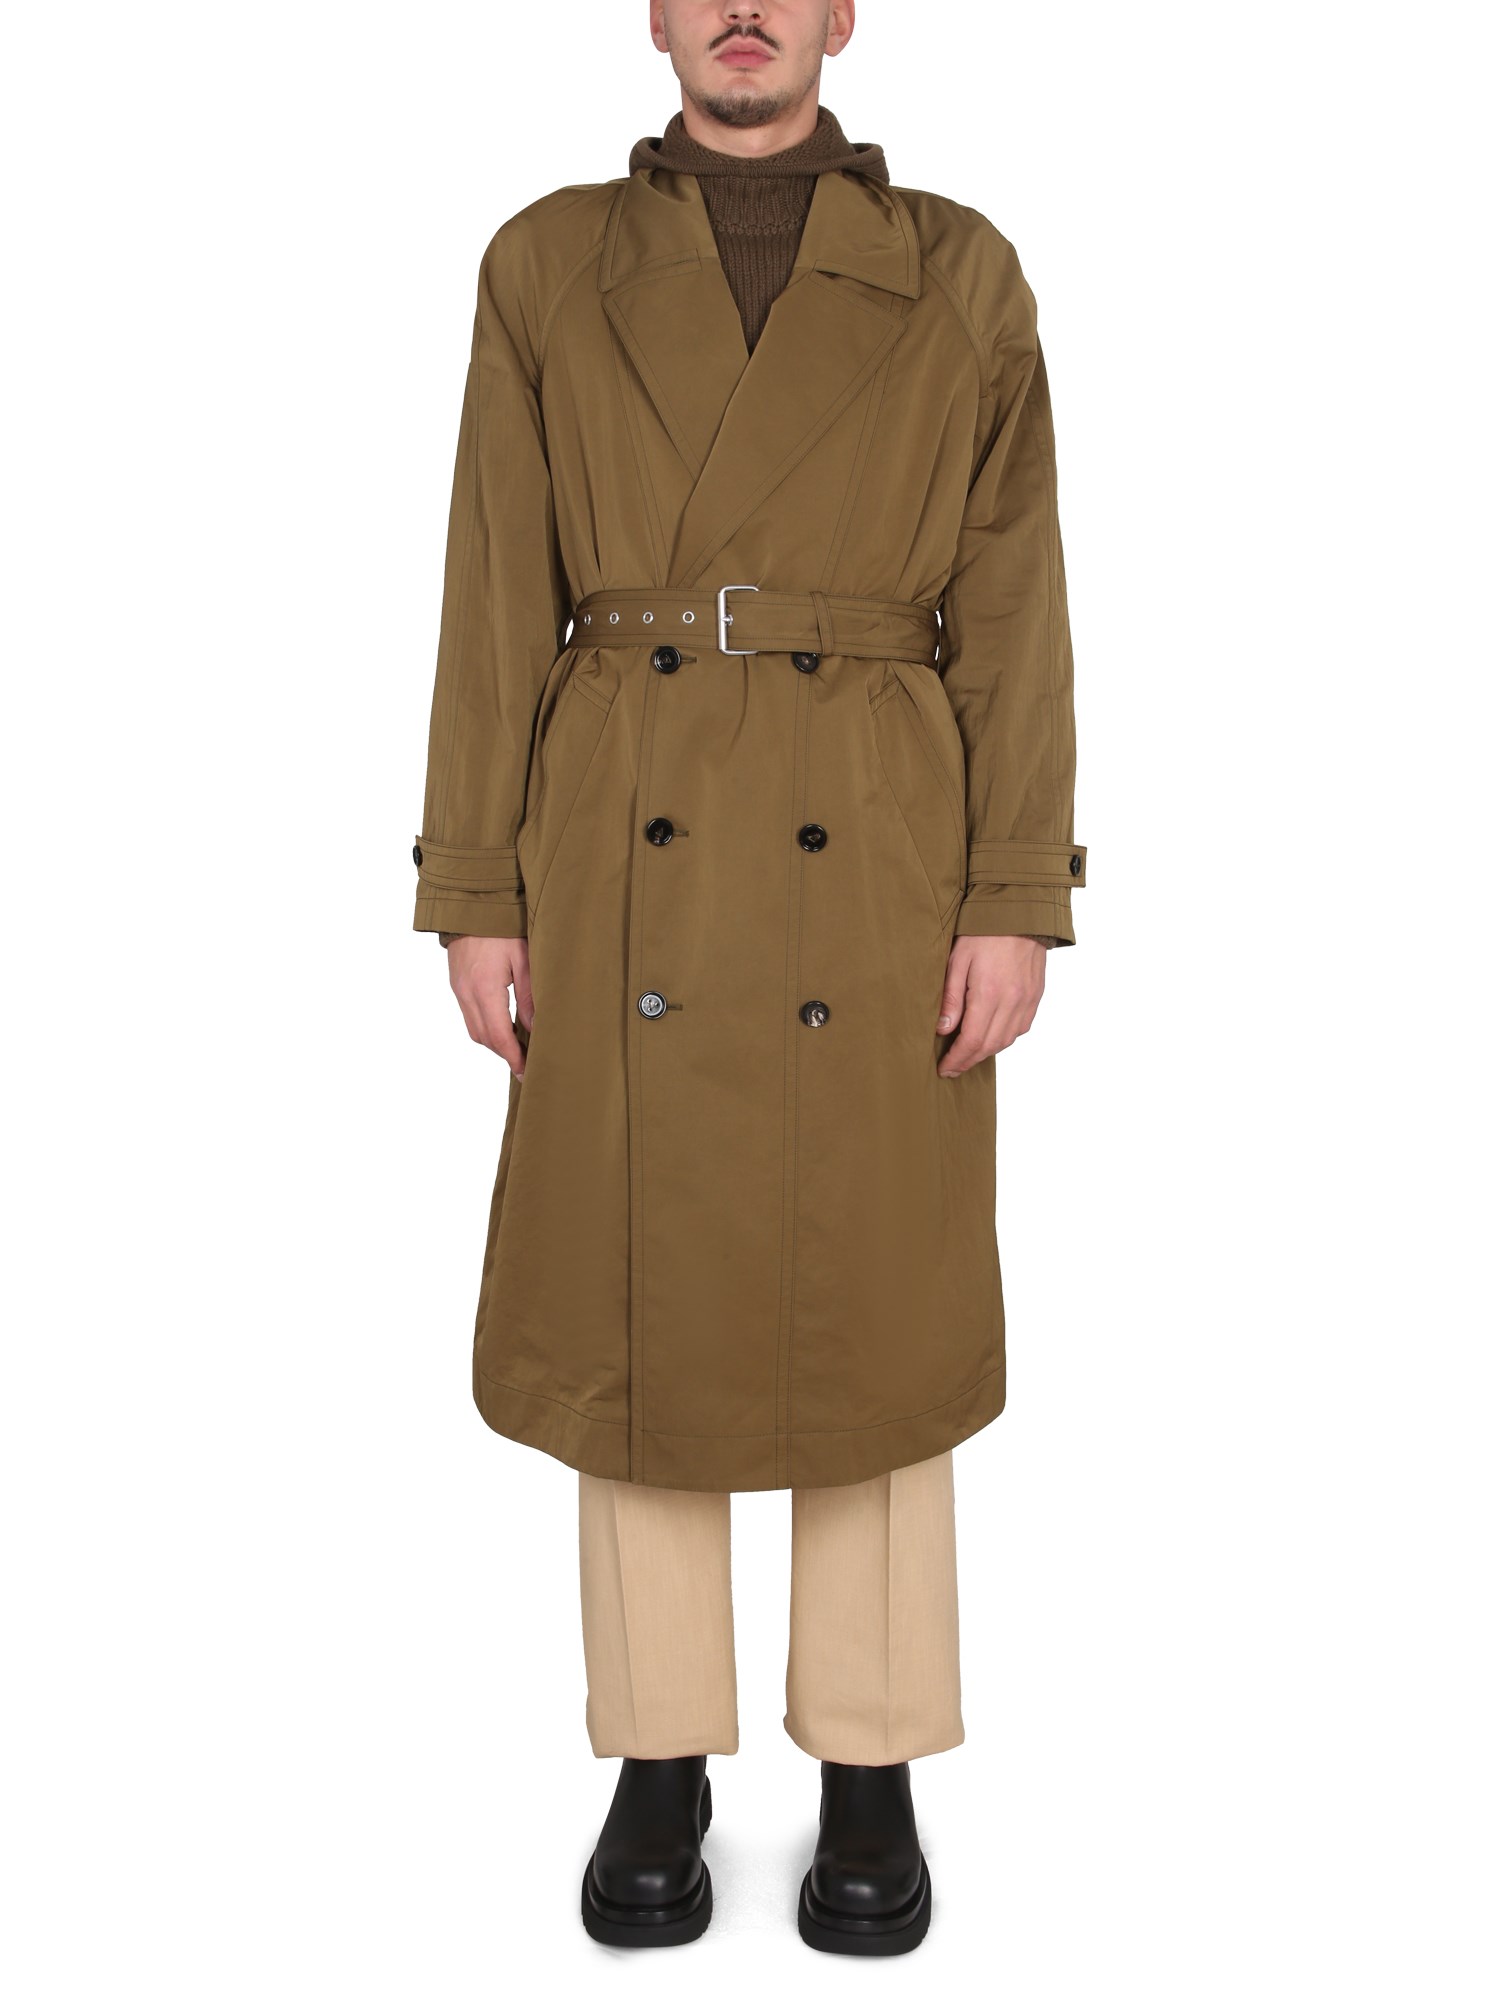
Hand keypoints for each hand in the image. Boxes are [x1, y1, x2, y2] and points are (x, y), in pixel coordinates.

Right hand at [447, 936, 532, 1078]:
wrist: (472, 903)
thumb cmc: (502, 927)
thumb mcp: (524, 959)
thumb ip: (529, 997)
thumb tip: (536, 1028)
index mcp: (484, 988)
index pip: (498, 1035)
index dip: (513, 1057)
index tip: (526, 1070)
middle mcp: (466, 992)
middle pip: (483, 1037)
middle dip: (504, 1053)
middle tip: (527, 1062)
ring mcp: (458, 988)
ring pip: (474, 1029)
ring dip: (494, 1041)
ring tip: (518, 1046)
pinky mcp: (457, 983)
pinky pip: (469, 1014)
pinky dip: (485, 1026)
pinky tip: (503, 1025)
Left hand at [935, 935, 1045, 1076]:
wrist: (1021, 912)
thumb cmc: (984, 932)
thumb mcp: (957, 960)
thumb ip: (951, 998)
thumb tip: (943, 1029)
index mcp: (989, 994)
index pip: (973, 1040)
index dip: (957, 1059)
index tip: (944, 1068)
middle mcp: (1012, 1002)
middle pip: (990, 1046)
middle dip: (969, 1061)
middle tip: (952, 1068)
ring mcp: (1028, 1000)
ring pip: (1007, 1040)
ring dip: (987, 1052)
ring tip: (968, 1056)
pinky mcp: (1036, 996)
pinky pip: (1021, 1027)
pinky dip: (1005, 1038)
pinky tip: (992, 1037)